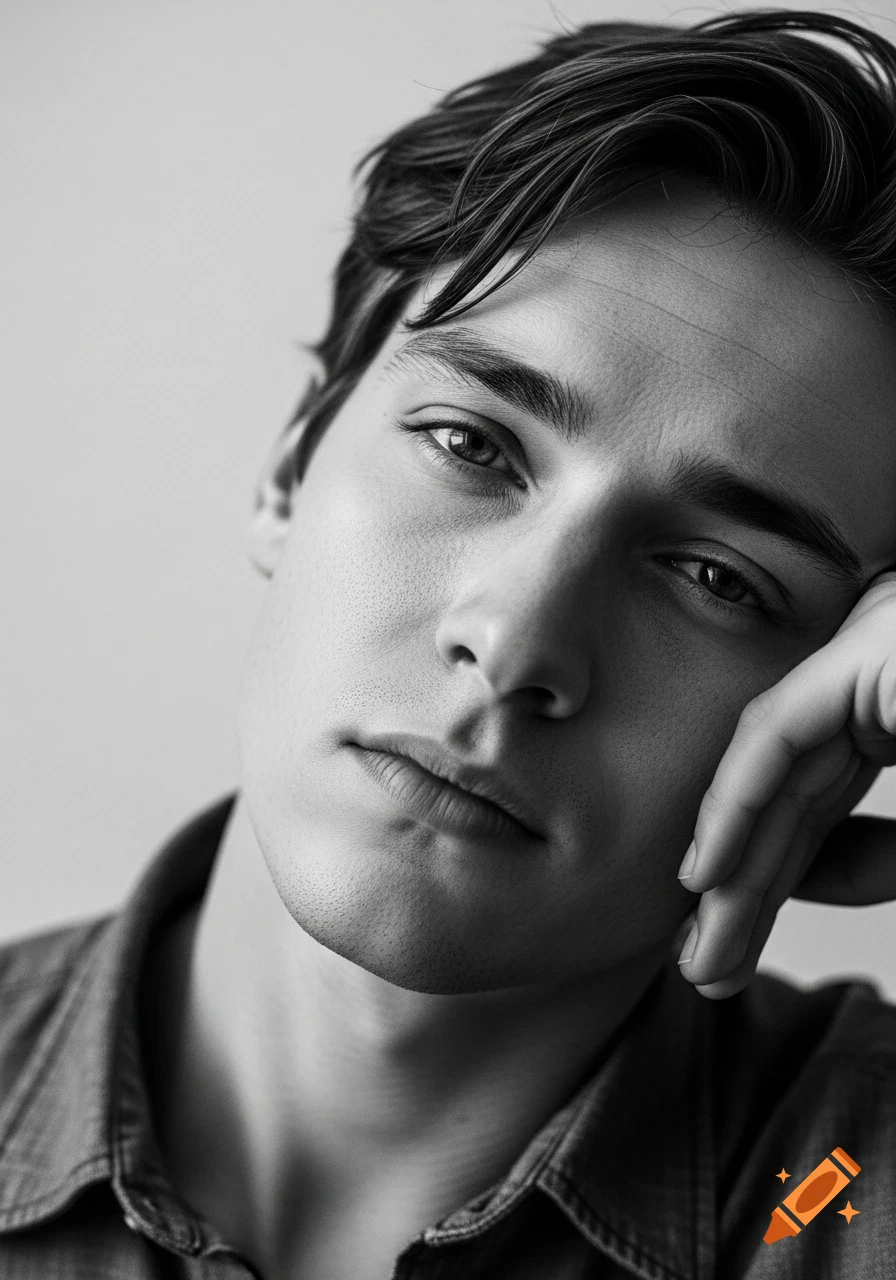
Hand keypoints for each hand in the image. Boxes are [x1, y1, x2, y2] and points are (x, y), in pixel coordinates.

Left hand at [675, 570, 895, 998]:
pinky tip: (709, 871)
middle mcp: (882, 681)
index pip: (827, 808)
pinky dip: (740, 799)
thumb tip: (813, 875)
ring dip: (738, 859)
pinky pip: (782, 732)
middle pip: (797, 797)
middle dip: (749, 886)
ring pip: (779, 771)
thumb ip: (885, 854)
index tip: (739, 945)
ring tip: (702, 947)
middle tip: (706, 965)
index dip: (782, 883)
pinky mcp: (875, 649)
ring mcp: (880, 652)